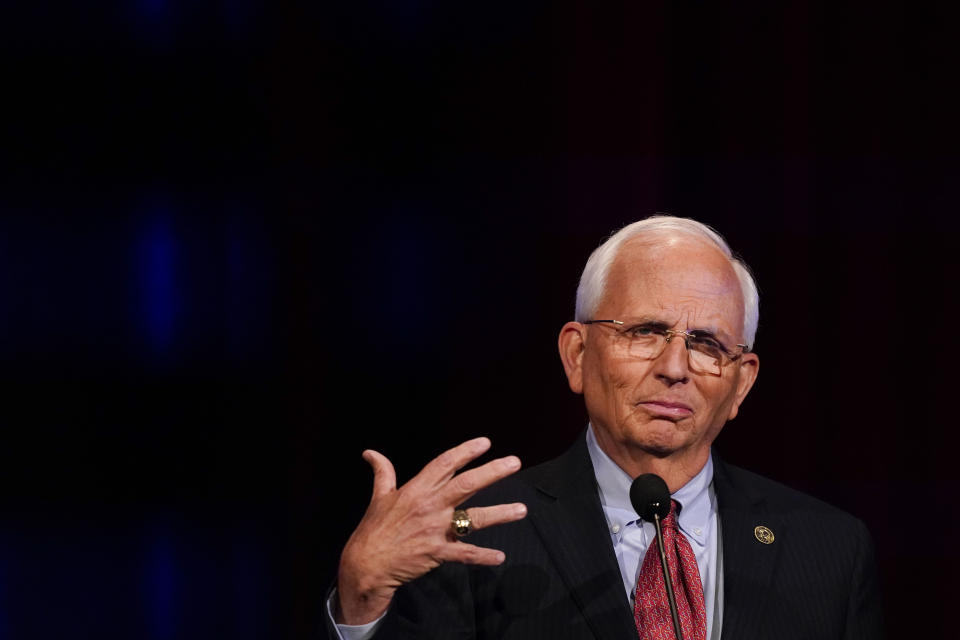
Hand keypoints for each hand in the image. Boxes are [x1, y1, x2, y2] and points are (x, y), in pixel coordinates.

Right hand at [335, 437, 526, 624]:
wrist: (366, 564)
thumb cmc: (374, 529)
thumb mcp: (379, 496)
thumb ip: (382, 472)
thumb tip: (370, 452)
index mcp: (416, 489)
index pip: (444, 464)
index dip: (465, 451)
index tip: (485, 443)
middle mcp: (430, 506)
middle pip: (466, 485)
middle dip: (492, 472)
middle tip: (515, 463)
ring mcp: (435, 530)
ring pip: (472, 518)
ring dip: (499, 514)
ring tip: (522, 510)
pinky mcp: (437, 553)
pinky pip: (464, 554)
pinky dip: (482, 556)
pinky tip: (500, 556)